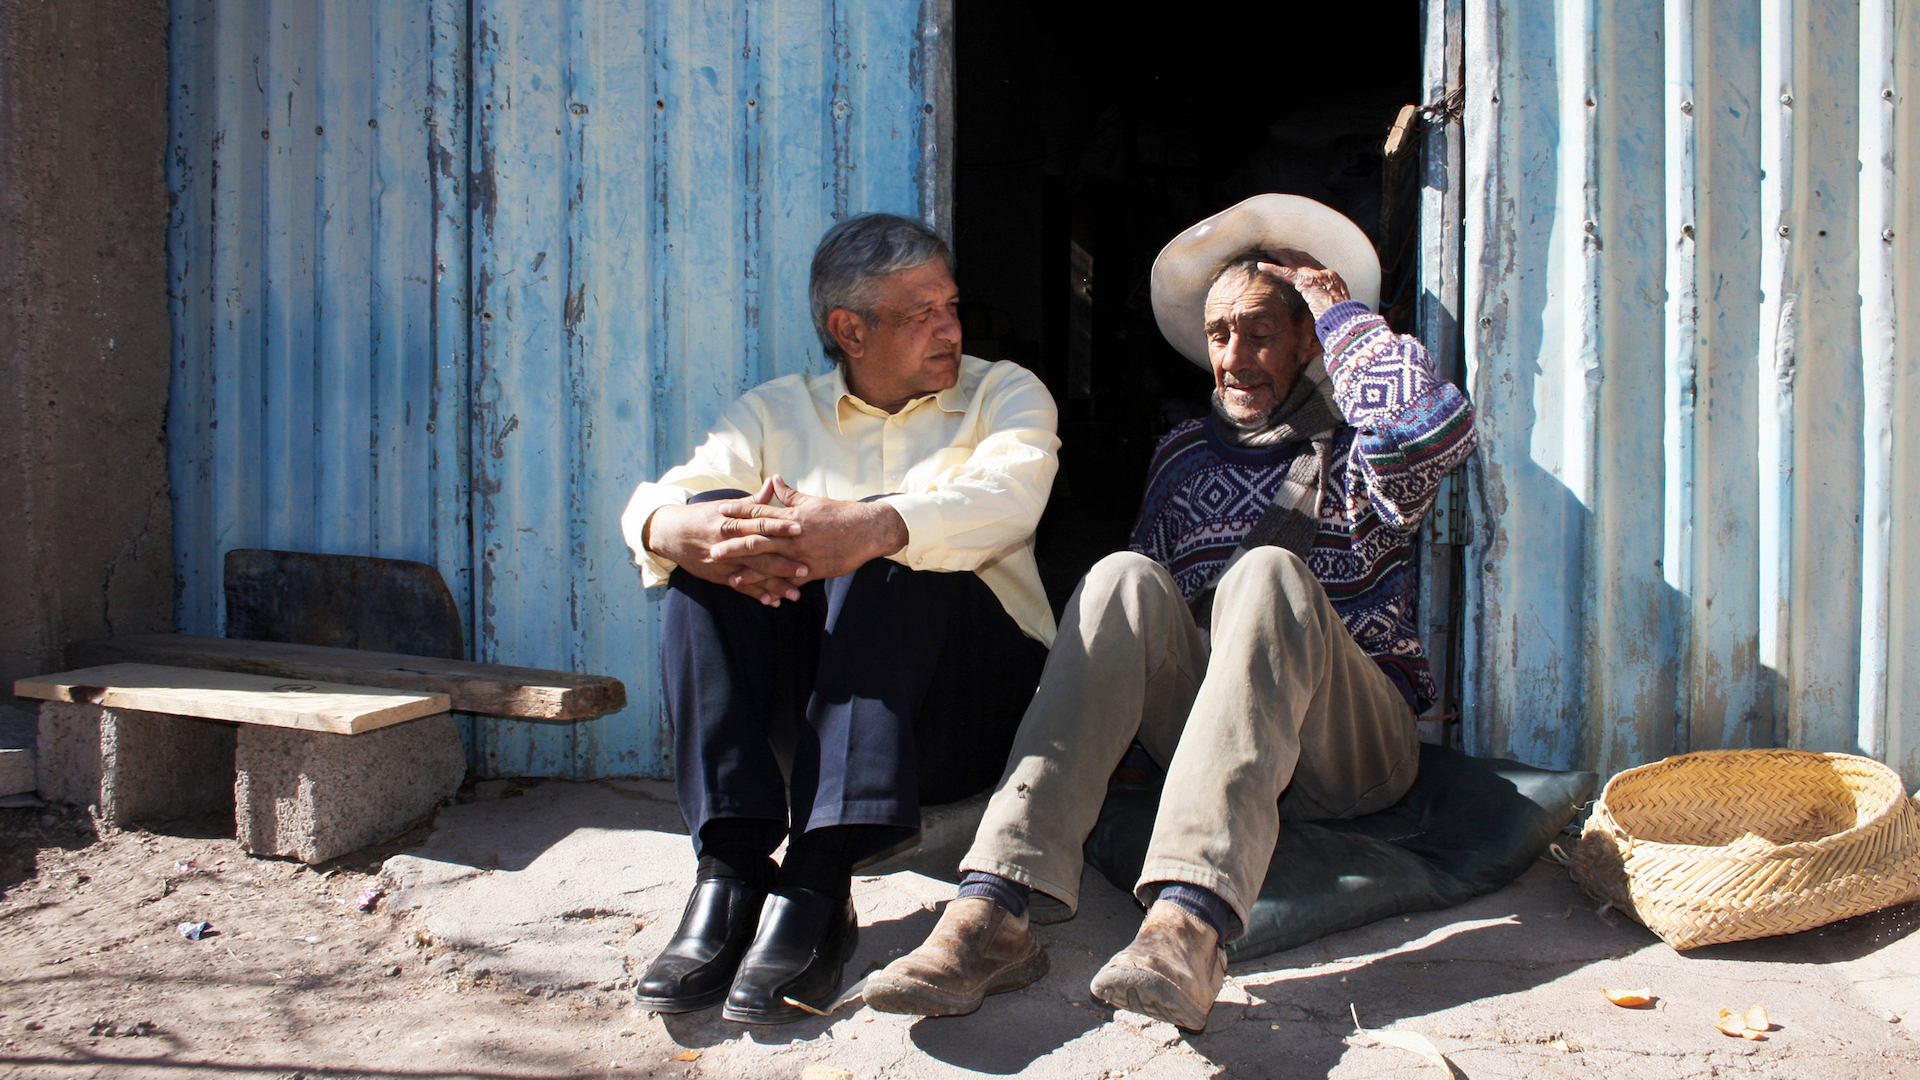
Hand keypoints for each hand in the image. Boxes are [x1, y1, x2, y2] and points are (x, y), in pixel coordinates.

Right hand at [643, 479, 810, 604]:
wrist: (670, 533)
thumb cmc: (702, 517)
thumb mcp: (725, 506)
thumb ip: (752, 501)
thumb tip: (773, 483)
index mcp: (732, 523)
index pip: (759, 523)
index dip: (779, 526)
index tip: (800, 528)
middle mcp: (728, 544)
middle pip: (758, 552)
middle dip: (782, 563)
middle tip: (806, 570)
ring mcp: (724, 562)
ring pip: (752, 574)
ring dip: (774, 585)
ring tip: (795, 594)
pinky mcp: (719, 576)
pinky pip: (740, 587)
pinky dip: (756, 594)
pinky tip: (772, 602)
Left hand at [706, 476, 908, 582]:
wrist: (867, 530)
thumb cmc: (840, 513)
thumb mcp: (813, 500)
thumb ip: (791, 494)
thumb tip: (774, 480)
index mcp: (792, 515)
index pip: (760, 512)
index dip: (739, 512)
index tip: (720, 513)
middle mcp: (794, 534)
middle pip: (758, 539)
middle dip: (734, 544)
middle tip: (712, 549)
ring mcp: (802, 553)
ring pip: (770, 562)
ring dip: (748, 569)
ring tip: (728, 575)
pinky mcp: (813, 569)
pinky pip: (790, 581)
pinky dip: (775, 587)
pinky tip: (762, 595)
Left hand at [1257, 248, 1350, 320]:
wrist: (1346, 319)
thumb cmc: (1343, 318)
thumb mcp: (1339, 307)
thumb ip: (1330, 303)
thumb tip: (1326, 310)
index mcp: (1334, 279)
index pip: (1315, 264)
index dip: (1303, 260)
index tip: (1295, 258)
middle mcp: (1325, 273)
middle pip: (1304, 258)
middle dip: (1291, 253)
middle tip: (1279, 251)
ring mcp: (1315, 276)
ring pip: (1294, 261)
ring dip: (1280, 256)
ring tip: (1269, 253)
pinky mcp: (1305, 282)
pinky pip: (1285, 273)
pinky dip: (1273, 268)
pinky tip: (1262, 266)